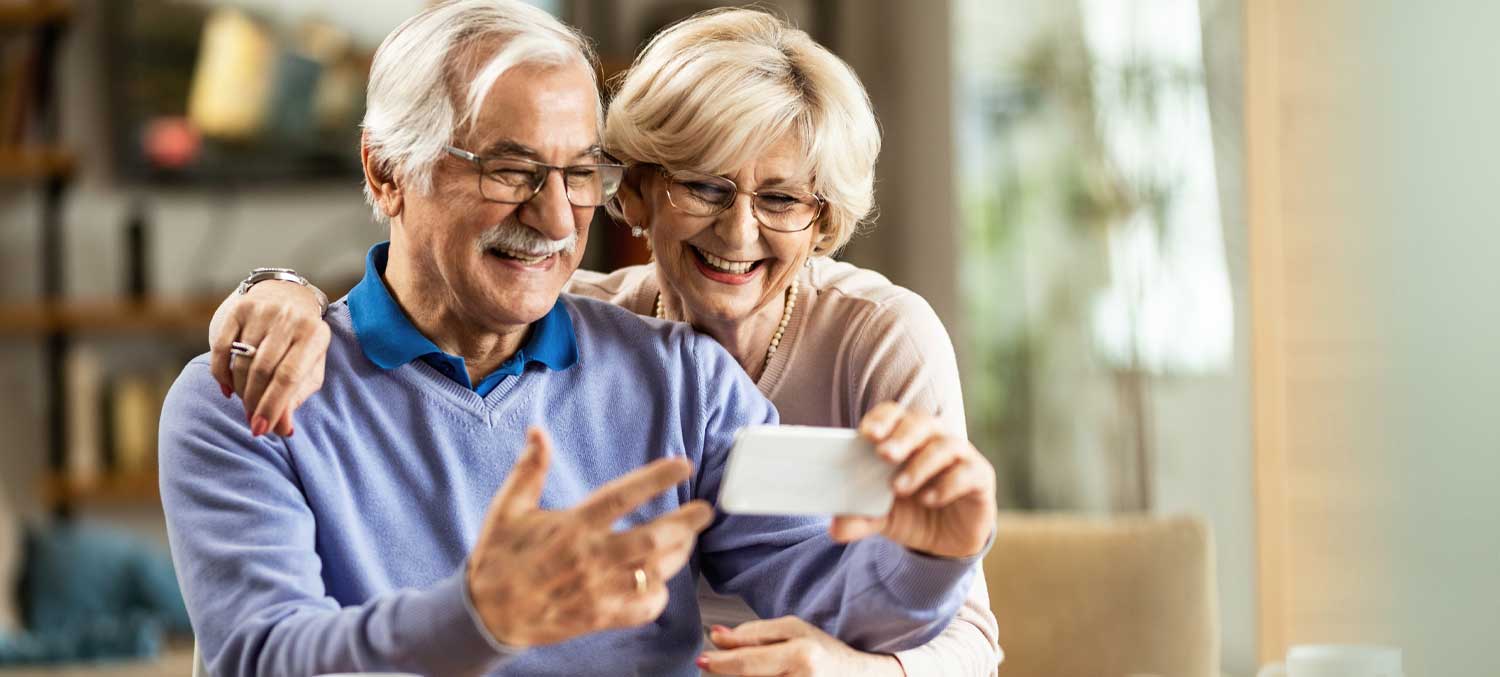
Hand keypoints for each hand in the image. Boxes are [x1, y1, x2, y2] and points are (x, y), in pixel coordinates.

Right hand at [209, 279, 328, 436]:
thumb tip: (283, 429)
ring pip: (241, 361)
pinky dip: (220, 373)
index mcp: (314, 334)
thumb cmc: (302, 342)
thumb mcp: (310, 367)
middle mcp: (288, 319)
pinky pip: (220, 347)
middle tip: (252, 419)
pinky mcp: (239, 308)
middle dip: (254, 401)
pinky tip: (227, 388)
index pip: (289, 377)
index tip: (261, 429)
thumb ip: (297, 397)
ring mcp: (262, 311)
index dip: (273, 406)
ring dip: (239, 390)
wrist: (289, 297)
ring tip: (245, 402)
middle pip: (262, 370)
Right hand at [467, 427, 714, 646]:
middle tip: (706, 510)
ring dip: (678, 554)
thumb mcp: (506, 508)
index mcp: (570, 527)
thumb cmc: (498, 558)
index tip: (682, 464)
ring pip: (653, 572)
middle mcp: (589, 558)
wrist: (485, 615)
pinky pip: (641, 609)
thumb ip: (529, 470)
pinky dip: (658, 595)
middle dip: (686, 523)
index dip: (655, 478)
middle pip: (651, 538)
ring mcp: (597, 591)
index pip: (621, 497)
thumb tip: (537, 432)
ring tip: (689, 538)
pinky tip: (660, 581)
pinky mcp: (598, 617)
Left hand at [697, 616, 903, 676]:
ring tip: (767, 669)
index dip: (719, 663)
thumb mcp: (793, 630)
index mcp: (802, 656)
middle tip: (722, 664)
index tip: (701, 660)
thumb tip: (716, 636)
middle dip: (729, 673)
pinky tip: (767, 675)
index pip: (748, 662)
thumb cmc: (826, 653)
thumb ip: (753, 633)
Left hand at [829, 402, 996, 558]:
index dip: (882, 420)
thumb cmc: (910, 514)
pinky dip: (947, 484)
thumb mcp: (881, 518)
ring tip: (899, 487)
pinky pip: (968, 472)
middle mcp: (934, 439)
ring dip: (921, 464)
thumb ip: (860, 519)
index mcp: (905, 438)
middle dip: (901, 437)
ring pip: (945, 445)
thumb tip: (835, 528)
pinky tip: (929, 499)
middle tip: (884, 454)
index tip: (866, 434)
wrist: (946, 542)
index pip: (893, 414)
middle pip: (920, 423)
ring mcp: (960, 456)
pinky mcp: (980, 477)